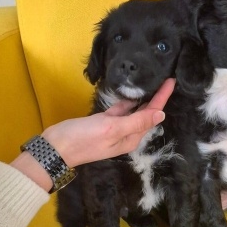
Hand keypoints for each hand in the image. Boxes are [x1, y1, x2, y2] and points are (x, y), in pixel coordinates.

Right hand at [43, 78, 174, 166]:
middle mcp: (127, 134)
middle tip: (166, 78)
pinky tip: (132, 91)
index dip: (162, 98)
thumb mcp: (112, 129)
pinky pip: (121, 110)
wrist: (54, 148)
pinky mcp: (104, 122)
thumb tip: (160, 115)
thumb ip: (136, 122)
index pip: (152, 115)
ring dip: (144, 98)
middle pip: (146, 113)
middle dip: (157, 97)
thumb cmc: (83, 139)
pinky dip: (127, 101)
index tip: (171, 82)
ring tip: (154, 82)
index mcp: (131, 138)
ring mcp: (115, 128)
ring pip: (134, 111)